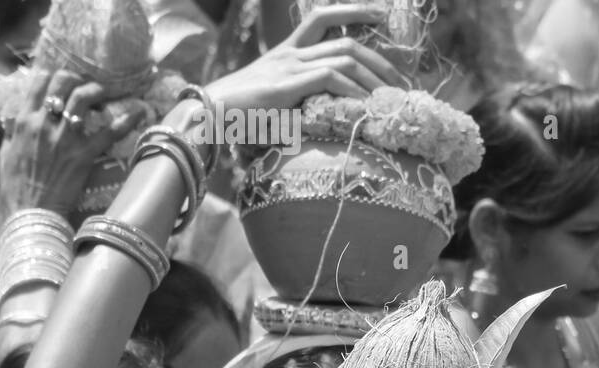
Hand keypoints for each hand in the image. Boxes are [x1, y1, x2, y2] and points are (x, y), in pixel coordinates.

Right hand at [0, 68, 138, 217]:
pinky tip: (140, 112)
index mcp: (25, 122)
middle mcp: (45, 124)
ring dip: (96, 89)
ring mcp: (66, 138)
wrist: (31, 215)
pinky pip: (109, 132)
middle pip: (63, 82)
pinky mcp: (84, 154)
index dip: (52, 74)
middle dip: (75, 78)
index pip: (40, 82)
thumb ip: (11, 131)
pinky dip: (126, 120)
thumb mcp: (5, 155)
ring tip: (102, 92)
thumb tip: (14, 116)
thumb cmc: (15, 189)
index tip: (59, 78)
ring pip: (84, 97)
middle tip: (82, 84)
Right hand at [204, 3, 405, 112]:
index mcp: (282, 54)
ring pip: (344, 56)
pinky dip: (351, 90)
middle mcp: (288, 55)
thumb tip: (305, 125)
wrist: (200, 120)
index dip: (353, 11)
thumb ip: (284, 107)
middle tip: (397, 75)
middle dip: (376, 54)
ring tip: (388, 94)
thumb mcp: (260, 107)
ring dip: (371, 75)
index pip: (321, 18)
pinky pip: (330, 78)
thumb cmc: (225, 122)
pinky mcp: (285, 86)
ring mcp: (287, 68)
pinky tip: (364, 104)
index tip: (379, 17)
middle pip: (344, 38)